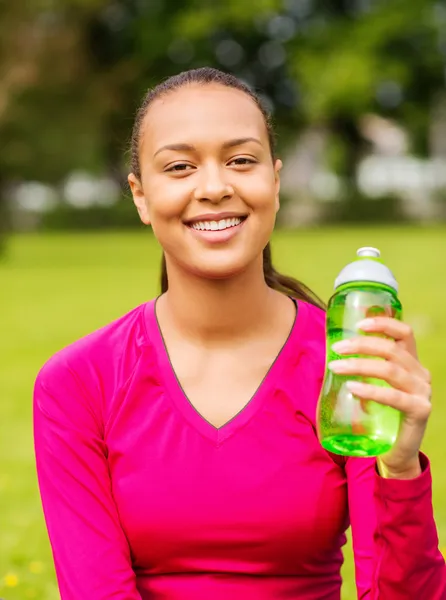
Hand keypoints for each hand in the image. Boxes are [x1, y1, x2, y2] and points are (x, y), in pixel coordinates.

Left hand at [329, 317, 431, 478]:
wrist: (395, 452)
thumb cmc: (380, 415)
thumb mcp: (373, 385)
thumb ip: (363, 368)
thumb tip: (331, 351)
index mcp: (411, 363)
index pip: (404, 333)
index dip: (383, 323)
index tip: (359, 323)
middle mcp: (420, 374)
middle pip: (392, 349)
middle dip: (361, 345)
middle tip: (336, 349)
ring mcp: (422, 393)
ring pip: (390, 370)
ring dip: (360, 365)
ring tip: (336, 367)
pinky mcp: (419, 411)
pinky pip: (394, 397)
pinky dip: (371, 390)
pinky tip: (352, 388)